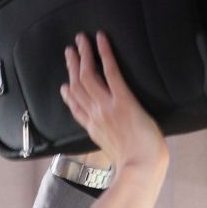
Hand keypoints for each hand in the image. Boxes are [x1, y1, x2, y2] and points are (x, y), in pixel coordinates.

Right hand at [59, 31, 167, 170]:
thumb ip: (111, 145)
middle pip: (77, 85)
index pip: (76, 107)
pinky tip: (101, 39)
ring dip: (83, 54)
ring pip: (88, 75)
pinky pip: (110, 71)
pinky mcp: (123, 100)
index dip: (68, 94)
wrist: (141, 168)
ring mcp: (107, 106)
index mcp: (93, 129)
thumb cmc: (135, 166)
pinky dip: (104, 53)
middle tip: (69, 51)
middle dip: (72, 66)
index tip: (65, 84)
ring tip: (81, 39)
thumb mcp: (115, 156)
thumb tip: (117, 144)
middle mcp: (95, 114)